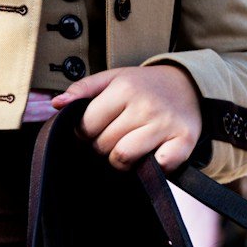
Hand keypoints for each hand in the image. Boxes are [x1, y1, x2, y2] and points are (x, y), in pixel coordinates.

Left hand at [52, 64, 201, 171]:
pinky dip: (151, 169)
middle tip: (110, 140)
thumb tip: (57, 104)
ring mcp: (166, 124)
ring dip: (120, 161)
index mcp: (125, 88)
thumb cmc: (145, 85)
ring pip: (123, 158)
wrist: (189, 85)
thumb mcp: (114, 77)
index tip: (92, 131)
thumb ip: (83, 89)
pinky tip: (150, 156)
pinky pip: (157, 168)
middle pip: (103, 145)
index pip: (87, 125)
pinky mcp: (184, 141)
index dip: (84, 133)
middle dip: (101, 148)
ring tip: (125, 150)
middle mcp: (145, 105)